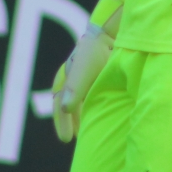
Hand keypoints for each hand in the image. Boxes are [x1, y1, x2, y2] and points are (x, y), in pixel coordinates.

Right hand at [49, 25, 113, 143]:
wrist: (111, 32)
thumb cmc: (96, 50)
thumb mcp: (85, 70)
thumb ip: (76, 89)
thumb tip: (65, 108)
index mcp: (67, 77)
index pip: (60, 103)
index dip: (62, 122)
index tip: (66, 139)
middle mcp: (74, 76)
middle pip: (67, 103)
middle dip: (69, 120)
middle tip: (72, 137)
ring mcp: (86, 75)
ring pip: (79, 100)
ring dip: (80, 114)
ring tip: (84, 130)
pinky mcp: (98, 74)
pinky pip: (91, 94)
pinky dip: (91, 105)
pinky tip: (99, 113)